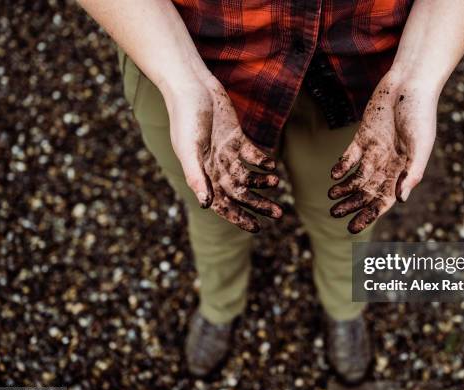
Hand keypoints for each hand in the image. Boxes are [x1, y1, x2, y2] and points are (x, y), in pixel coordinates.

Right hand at [165, 79, 282, 232]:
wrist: (191, 86)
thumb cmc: (185, 117)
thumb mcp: (189, 149)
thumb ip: (196, 177)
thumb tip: (206, 205)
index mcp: (202, 174)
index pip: (222, 203)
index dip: (238, 217)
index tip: (257, 228)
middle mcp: (214, 167)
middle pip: (239, 193)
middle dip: (258, 204)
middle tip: (278, 214)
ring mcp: (225, 152)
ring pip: (247, 176)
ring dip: (262, 183)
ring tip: (277, 185)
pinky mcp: (235, 137)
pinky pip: (252, 155)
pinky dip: (262, 162)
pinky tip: (272, 166)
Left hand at [328, 74, 436, 232]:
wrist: (410, 83)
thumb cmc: (421, 113)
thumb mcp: (421, 145)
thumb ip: (413, 173)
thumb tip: (400, 199)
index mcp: (404, 170)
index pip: (384, 199)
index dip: (369, 214)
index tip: (353, 228)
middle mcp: (388, 164)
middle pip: (367, 191)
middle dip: (352, 204)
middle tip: (335, 215)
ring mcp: (375, 150)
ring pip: (356, 177)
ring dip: (344, 189)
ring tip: (331, 198)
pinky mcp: (363, 136)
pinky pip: (350, 156)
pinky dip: (341, 167)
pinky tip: (334, 176)